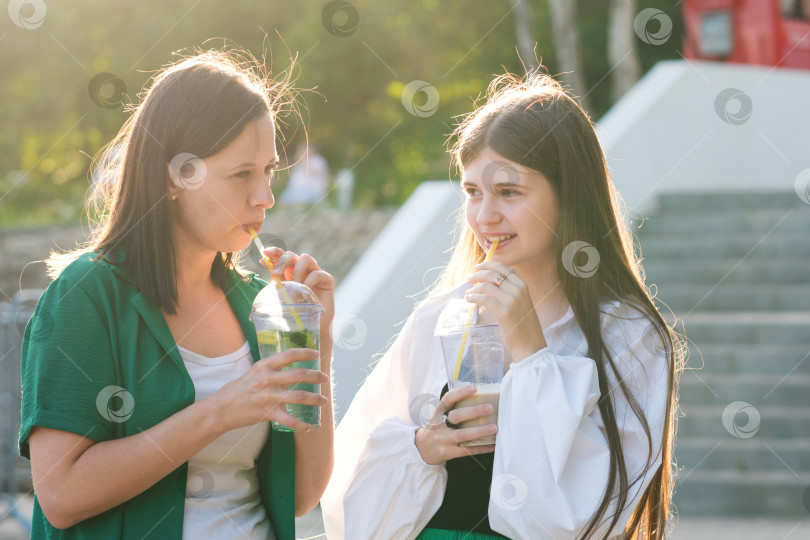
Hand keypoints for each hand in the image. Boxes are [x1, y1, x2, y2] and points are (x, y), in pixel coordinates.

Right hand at [210, 348, 327, 432]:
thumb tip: (287, 366)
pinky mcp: (268, 413)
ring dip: (315, 398)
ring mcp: (269, 396)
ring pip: (300, 396)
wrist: (222, 408)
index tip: (316, 354)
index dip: (305, 353)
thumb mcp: (253, 372)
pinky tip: (310, 427)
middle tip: (325, 378)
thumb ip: (269, 368)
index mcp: (265, 366)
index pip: (289, 355)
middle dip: (316, 376)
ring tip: (324, 400)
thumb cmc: (238, 389)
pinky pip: (290, 420)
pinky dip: (302, 425)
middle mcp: (269, 379)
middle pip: (300, 375)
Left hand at [261, 248, 334, 328]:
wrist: (310, 326)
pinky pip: (317, 273)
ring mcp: (315, 273)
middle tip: (276, 274)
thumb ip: (276, 277)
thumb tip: (263, 261)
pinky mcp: (327, 280)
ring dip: (297, 272)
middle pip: (292, 255)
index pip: (283, 256)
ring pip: (305, 258)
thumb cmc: (295, 310)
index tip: (265, 253)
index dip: (275, 251)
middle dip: (282, 261)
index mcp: (290, 272)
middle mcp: (303, 270)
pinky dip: (309, 282)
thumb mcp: (282, 292)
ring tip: (296, 286)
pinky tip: (308, 292)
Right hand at [414, 385, 495, 464]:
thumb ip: (454, 409)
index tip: (474, 388)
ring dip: (479, 431)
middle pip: (456, 416)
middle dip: (473, 412)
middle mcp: (439, 425)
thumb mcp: (439, 416)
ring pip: (462, 435)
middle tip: (490, 408)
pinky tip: (492, 445)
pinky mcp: (447, 452)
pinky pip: (466, 450)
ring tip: (494, 427)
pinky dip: (480, 448)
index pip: (447, 399)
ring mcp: (443, 440)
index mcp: (438, 412)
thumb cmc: (437, 428)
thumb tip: (481, 397)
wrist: (422, 449)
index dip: (460, 393)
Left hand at [464, 262, 546, 361]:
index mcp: (522, 285)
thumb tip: (490, 281)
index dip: (488, 265)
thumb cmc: (523, 324)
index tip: (478, 267)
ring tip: (468, 293)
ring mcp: (511, 300)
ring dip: (473, 288)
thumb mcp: (521, 302)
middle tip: (469, 279)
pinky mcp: (504, 312)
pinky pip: (483, 299)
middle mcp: (518, 290)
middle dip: (477, 275)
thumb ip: (510, 290)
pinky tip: (469, 300)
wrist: (530, 344)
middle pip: (492, 274)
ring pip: (486, 286)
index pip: (503, 267)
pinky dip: (473, 297)